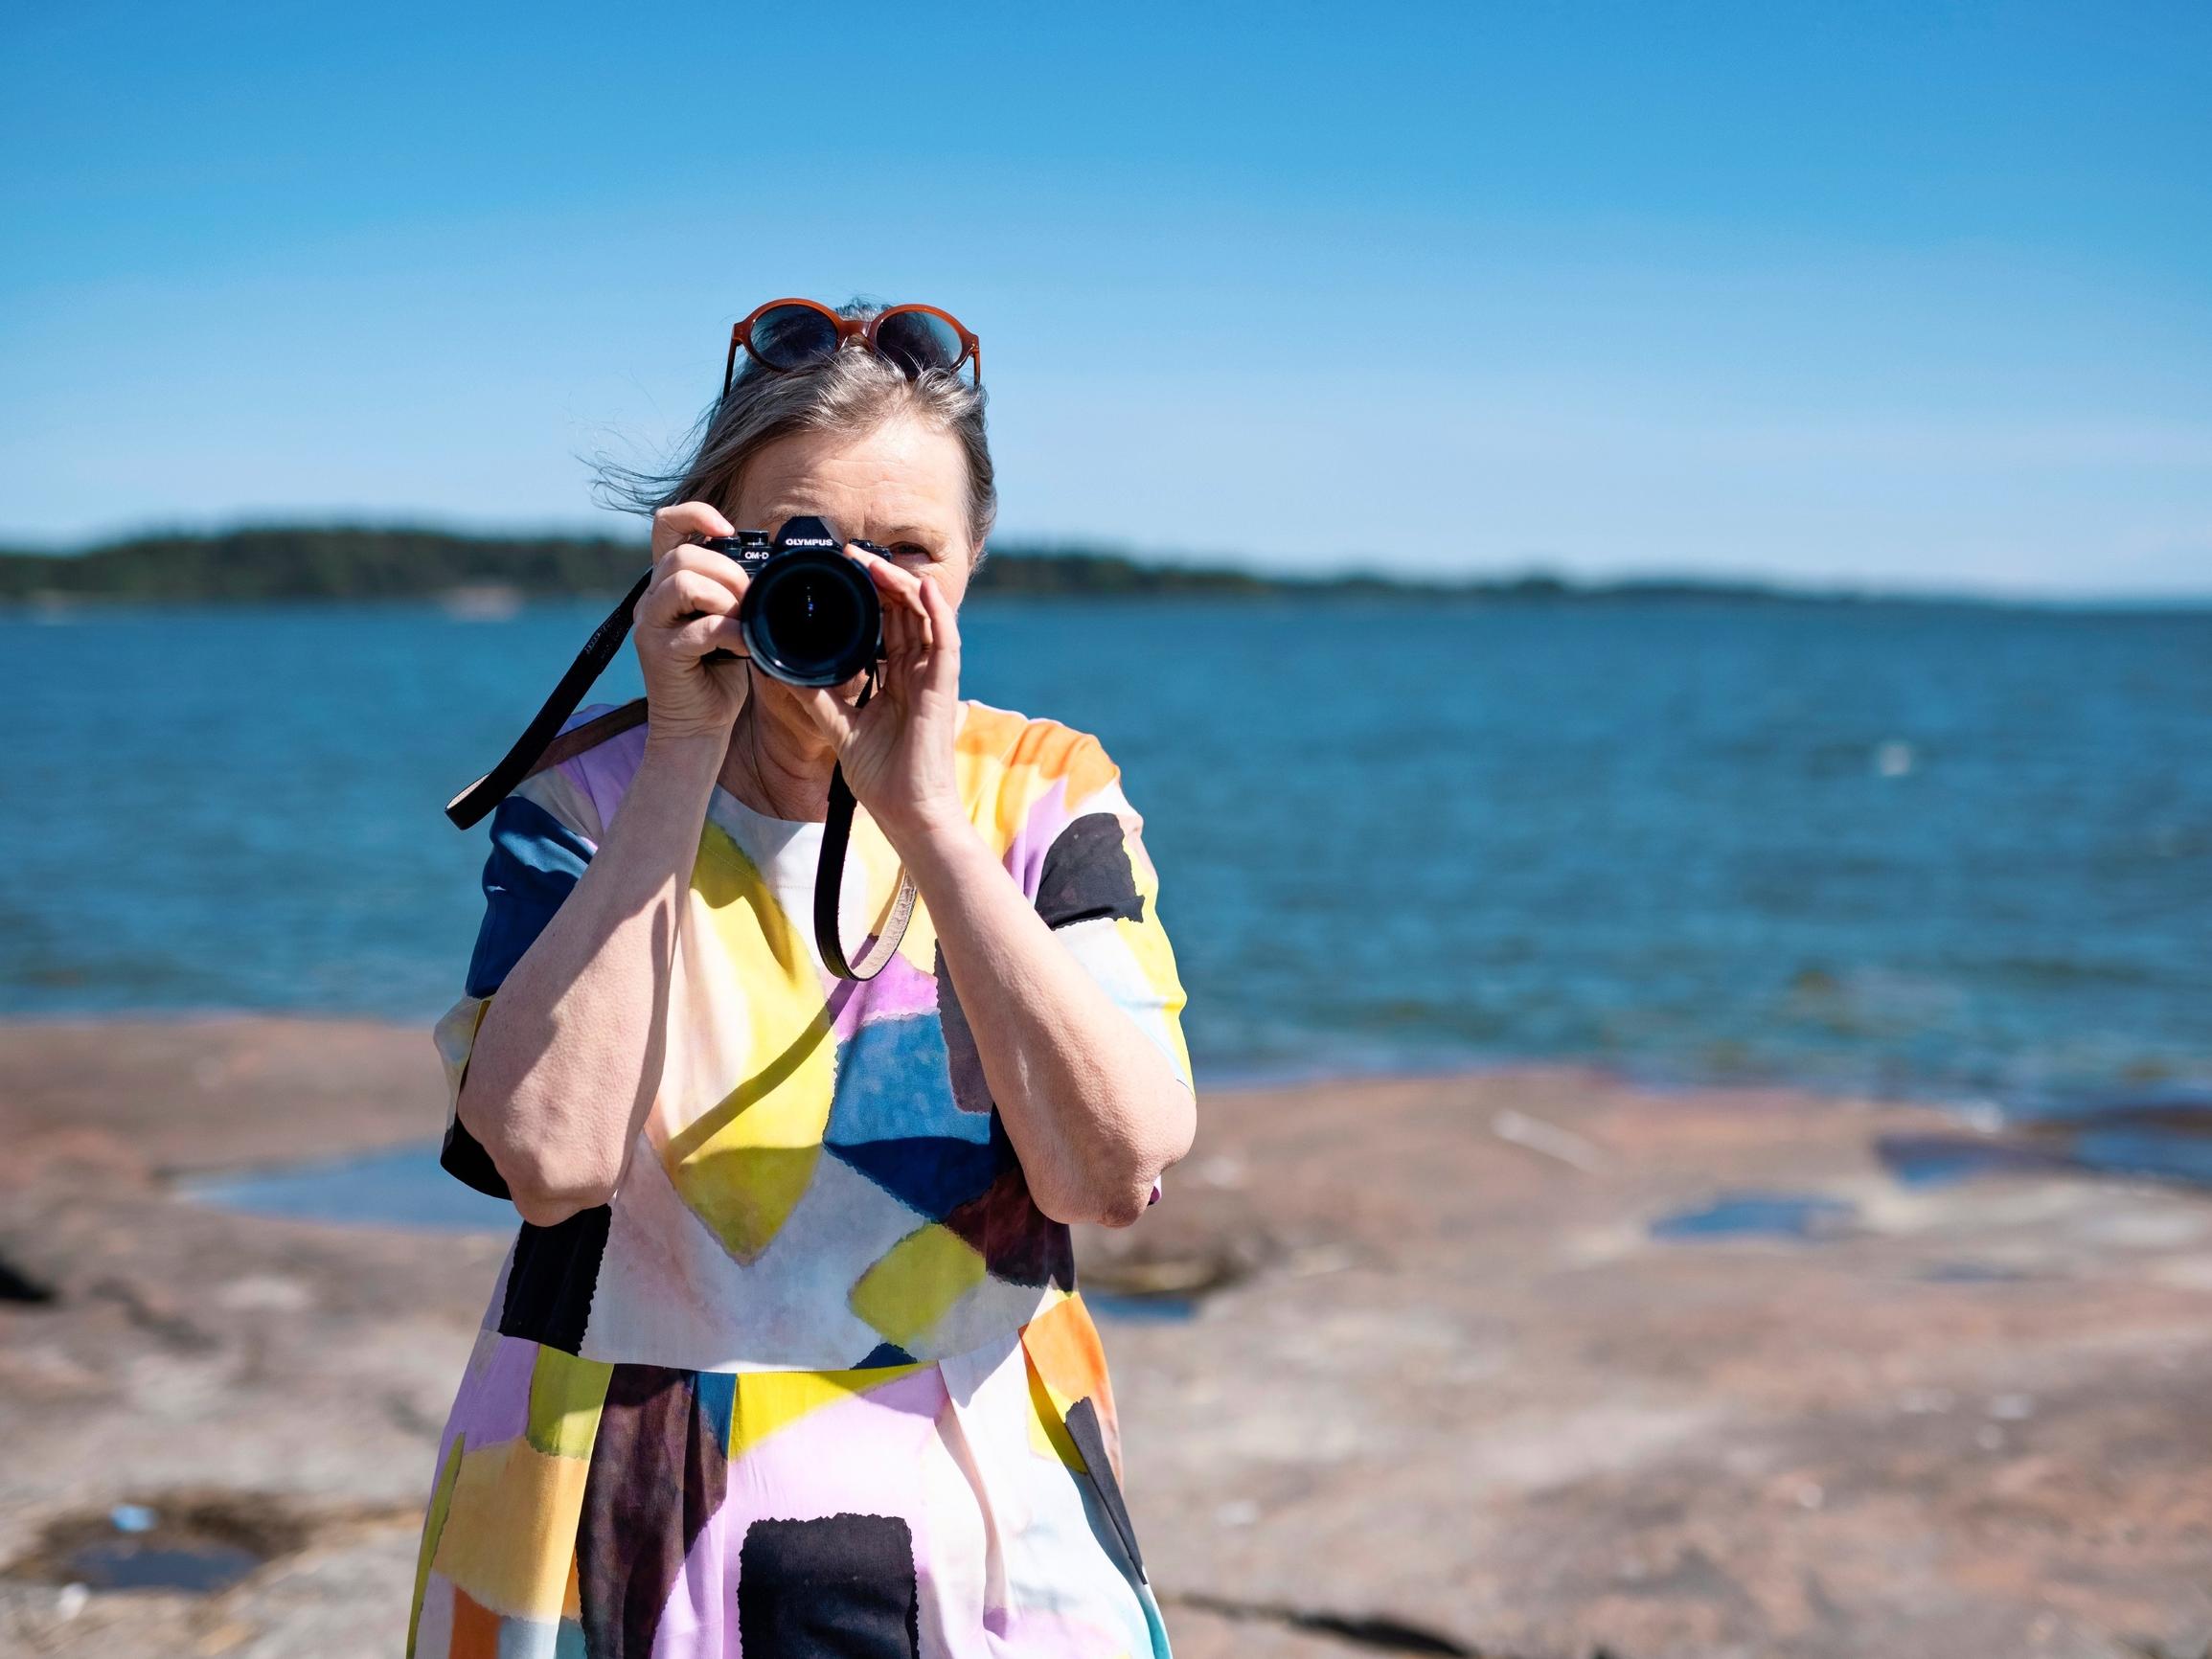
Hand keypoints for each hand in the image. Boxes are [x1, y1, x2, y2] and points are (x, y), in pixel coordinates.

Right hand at [633, 503, 752, 740]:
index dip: (696, 514)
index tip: (729, 530)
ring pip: (682, 581)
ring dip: (724, 597)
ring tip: (742, 620)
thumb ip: (734, 590)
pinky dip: (731, 632)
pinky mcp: (658, 654)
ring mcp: (650, 625)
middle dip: (728, 571)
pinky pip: (699, 627)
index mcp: (667, 584)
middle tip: (749, 600)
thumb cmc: (717, 673)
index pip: (665, 525)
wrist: (698, 727)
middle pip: (682, 554)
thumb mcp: (730, 620)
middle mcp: (651, 599)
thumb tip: (767, 567)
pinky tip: (743, 646)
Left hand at [792, 547, 967, 849]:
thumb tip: (782, 670)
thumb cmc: (881, 777)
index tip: (841, 572)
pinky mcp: (943, 688)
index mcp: (897, 678)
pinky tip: (920, 586)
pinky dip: (937, 611)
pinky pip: (945, 640)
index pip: (887, 624)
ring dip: (901, 584)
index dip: (869, 595)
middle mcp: (917, 672)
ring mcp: (932, 678)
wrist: (906, 812)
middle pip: (904, 612)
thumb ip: (817, 697)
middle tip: (851, 554)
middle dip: (880, 579)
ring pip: (923, 617)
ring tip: (873, 561)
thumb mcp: (838, 727)